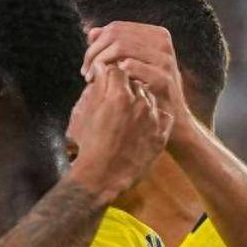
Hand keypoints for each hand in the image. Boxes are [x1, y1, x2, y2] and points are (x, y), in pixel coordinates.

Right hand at [66, 63, 173, 203]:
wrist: (101, 177)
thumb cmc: (88, 146)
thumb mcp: (83, 113)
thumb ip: (96, 88)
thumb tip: (101, 68)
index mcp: (119, 95)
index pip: (117, 70)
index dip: (109, 75)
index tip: (105, 82)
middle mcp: (140, 103)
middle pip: (135, 83)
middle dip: (125, 87)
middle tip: (115, 99)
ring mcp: (152, 120)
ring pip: (150, 98)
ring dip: (140, 101)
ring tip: (127, 115)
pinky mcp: (160, 136)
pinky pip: (163, 116)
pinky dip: (155, 117)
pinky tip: (144, 124)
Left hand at [81, 21, 201, 148]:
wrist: (173, 121)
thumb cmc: (148, 92)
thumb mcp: (131, 66)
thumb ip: (112, 48)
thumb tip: (91, 32)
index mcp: (156, 35)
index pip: (115, 28)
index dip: (95, 44)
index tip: (87, 64)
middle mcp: (162, 42)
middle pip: (116, 36)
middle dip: (95, 54)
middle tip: (86, 73)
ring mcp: (165, 59)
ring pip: (121, 47)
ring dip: (101, 63)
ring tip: (92, 80)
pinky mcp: (164, 79)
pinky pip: (132, 67)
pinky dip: (115, 74)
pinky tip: (108, 86)